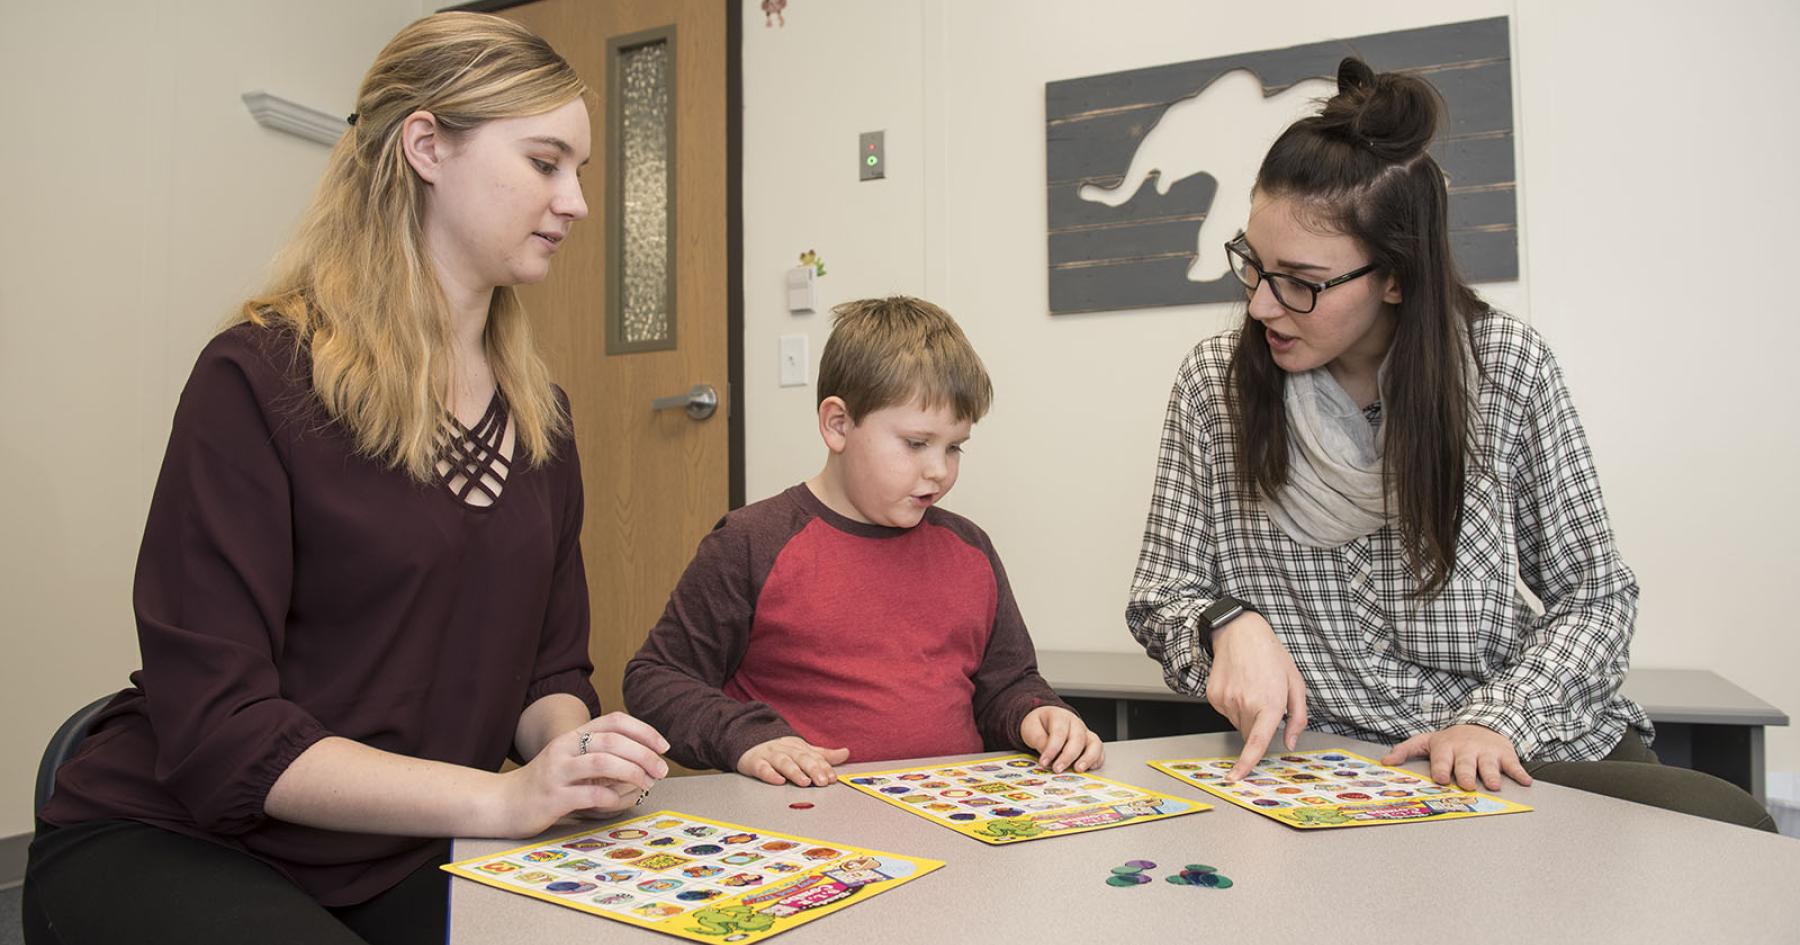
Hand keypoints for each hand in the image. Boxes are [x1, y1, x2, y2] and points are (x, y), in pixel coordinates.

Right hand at [496, 712, 669, 836]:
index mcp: (572, 736)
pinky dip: (612, 799)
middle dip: (644, 753)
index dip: (643, 730)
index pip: (614, 720)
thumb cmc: (543, 784)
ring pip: (603, 763)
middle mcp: (564, 749)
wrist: (500, 803)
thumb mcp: (569, 761)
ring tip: (647, 784)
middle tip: (662, 769)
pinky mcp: (552, 798)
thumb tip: (643, 759)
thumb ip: (598, 755)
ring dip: (632, 773)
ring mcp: (557, 773)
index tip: (664, 746)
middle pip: (612, 740)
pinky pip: (590, 795)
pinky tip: (620, 803)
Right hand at [736, 736, 849, 786]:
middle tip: (822, 782)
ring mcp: (770, 755)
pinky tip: (778, 781)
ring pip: (784, 762)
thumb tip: (846, 753)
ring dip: (795, 772)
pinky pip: (763, 768)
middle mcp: (786, 750)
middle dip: (813, 769)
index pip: (814, 757)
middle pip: (801, 758)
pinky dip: (770, 774)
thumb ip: (823, 755)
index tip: (832, 778)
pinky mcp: (755, 762)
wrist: (749, 740)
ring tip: (804, 782)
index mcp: (798, 747)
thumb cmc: (780, 749)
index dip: (824, 767)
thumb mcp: (802, 750)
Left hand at [1020, 706, 1104, 772]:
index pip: (1059, 732)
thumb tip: (1046, 753)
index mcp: (1060, 716)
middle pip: (1078, 738)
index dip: (1052, 748)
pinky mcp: (1091, 744)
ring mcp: (1085, 733)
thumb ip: (1038, 739)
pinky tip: (1089, 769)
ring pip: (1094, 743)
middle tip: (1058, 769)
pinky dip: (1097, 760)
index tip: (1044, 762)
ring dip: (1088, 758)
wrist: (1046, 720)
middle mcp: (1076, 724)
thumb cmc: (1040, 724)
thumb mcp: (1031, 728)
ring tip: (1078, 770)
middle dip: (1068, 756)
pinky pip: (1100, 751)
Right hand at [1204, 613, 1306, 780]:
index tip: (1237, 777)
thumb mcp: (1296, 683)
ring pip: (1237, 723)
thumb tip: (1290, 742)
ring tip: (1251, 687)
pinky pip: (1225, 712)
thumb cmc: (1271, 656)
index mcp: (1270, 703)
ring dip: (1246, 713)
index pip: (1257, 741)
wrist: (1239, 633)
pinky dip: (1233, 705)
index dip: (1247, 762)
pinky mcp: (1213, 696)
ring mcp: (1226, 700)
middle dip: (1258, 725)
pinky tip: (1238, 685)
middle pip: (1250, 734)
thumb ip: (1298, 717)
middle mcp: (1245, 704)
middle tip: (1264, 699)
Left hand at [1381, 724, 1532, 791]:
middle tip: (1467, 785)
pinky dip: (1519, 773)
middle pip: (1466, 764)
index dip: (1441, 768)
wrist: (1481, 724)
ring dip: (1492, 775)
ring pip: (1489, 765)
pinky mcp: (1505, 754)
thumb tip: (1385, 762)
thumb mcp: (1427, 741)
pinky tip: (1525, 781)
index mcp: (1446, 747)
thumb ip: (1405, 750)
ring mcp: (1486, 751)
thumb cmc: (1451, 741)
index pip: (1442, 759)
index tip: (1440, 778)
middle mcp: (1466, 749)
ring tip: (1494, 785)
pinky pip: (1513, 764)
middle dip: (1466, 774)